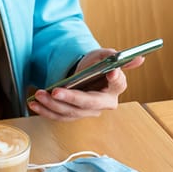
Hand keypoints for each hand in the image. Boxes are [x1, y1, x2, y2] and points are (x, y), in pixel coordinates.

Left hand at [27, 48, 143, 120]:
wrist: (83, 75)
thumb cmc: (95, 65)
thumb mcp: (103, 55)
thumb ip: (114, 56)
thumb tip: (138, 58)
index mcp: (116, 87)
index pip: (118, 83)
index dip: (115, 79)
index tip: (111, 73)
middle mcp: (103, 103)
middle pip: (87, 103)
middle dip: (70, 98)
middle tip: (55, 91)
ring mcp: (87, 112)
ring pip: (70, 112)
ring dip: (52, 105)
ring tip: (38, 95)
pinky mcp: (72, 115)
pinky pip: (58, 116)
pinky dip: (45, 111)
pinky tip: (34, 104)